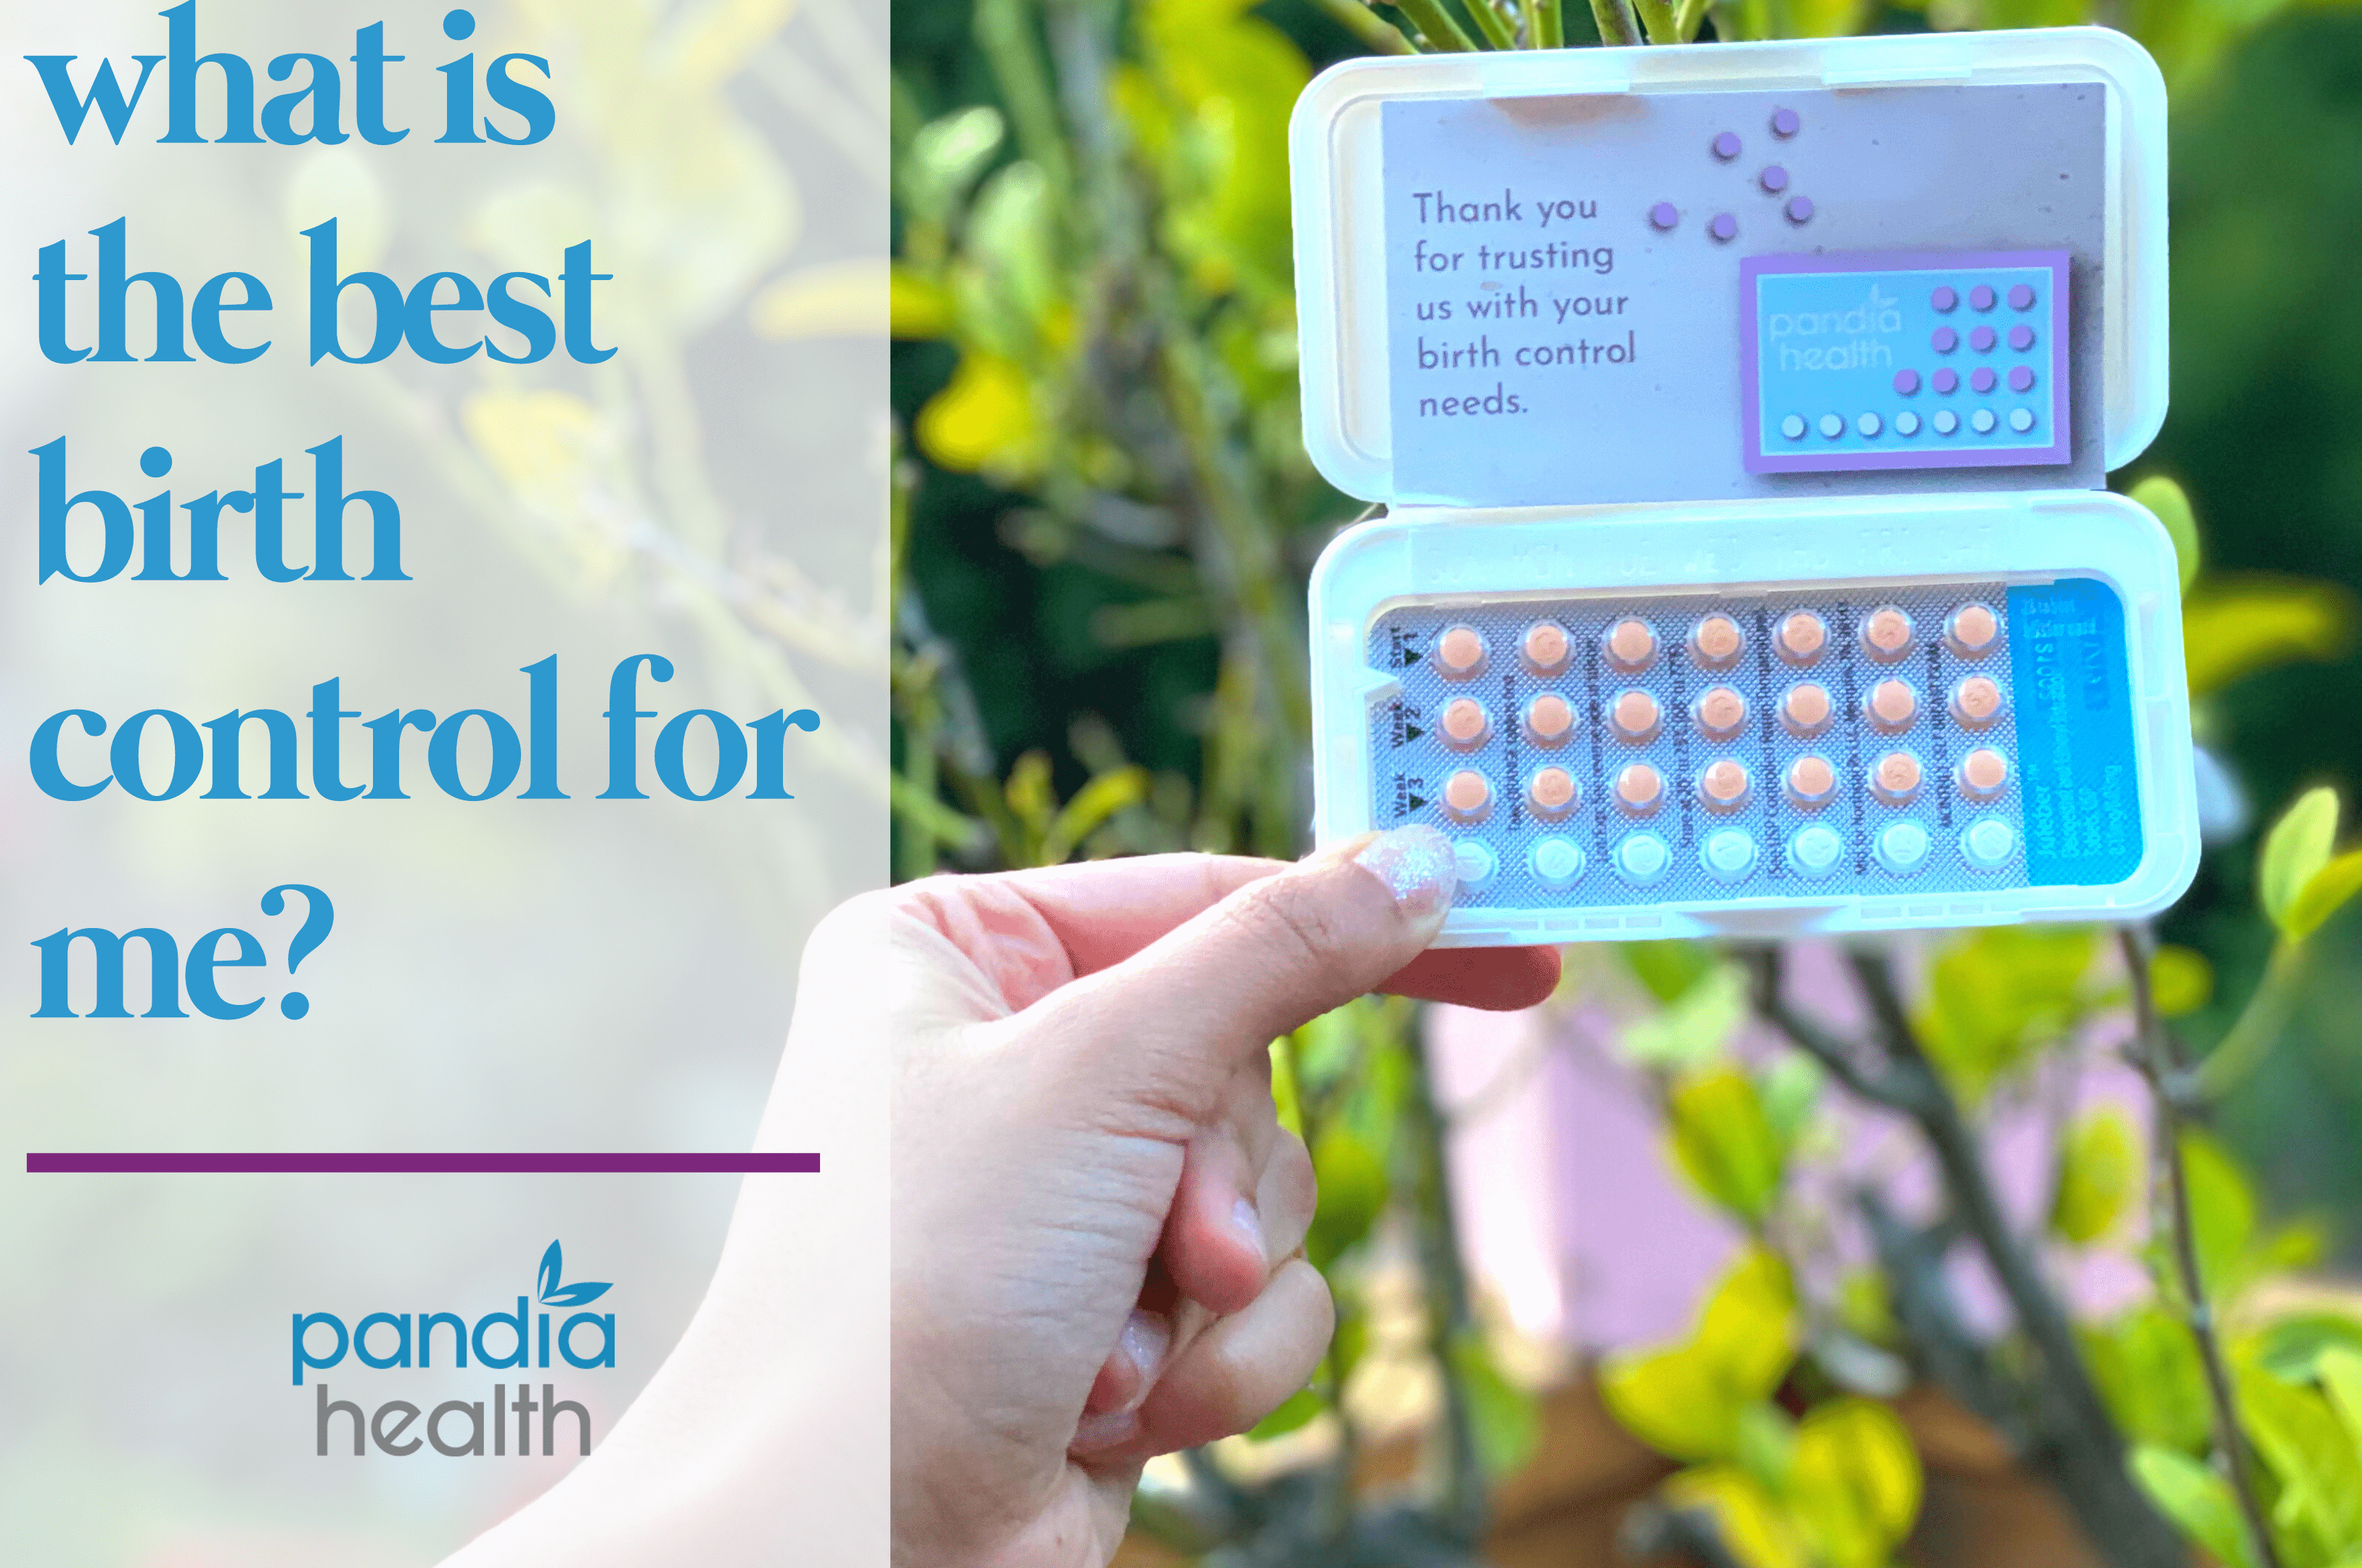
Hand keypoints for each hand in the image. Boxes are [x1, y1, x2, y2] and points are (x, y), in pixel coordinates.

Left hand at [890, 827, 1558, 1567]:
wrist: (845, 1544)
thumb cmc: (914, 1289)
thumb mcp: (1104, 1073)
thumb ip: (1275, 955)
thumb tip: (1416, 861)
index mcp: (957, 955)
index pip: (1211, 897)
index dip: (1369, 928)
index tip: (1516, 953)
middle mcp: (1005, 1062)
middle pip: (1248, 1062)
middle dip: (1226, 1182)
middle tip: (1179, 1245)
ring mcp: (1059, 1198)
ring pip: (1268, 1195)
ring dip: (1214, 1290)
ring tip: (1105, 1350)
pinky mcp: (1107, 1317)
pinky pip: (1253, 1307)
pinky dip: (1206, 1367)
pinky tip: (1104, 1410)